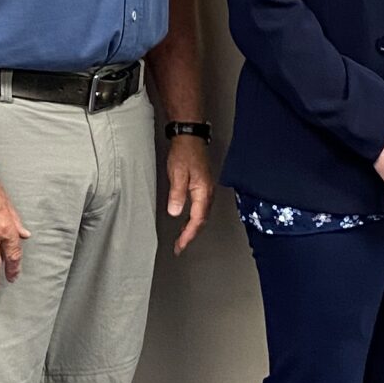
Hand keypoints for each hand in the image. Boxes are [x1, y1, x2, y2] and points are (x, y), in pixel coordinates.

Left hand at [164, 134, 213, 254]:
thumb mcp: (177, 173)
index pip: (197, 220)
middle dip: (191, 235)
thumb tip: (175, 212)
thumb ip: (177, 194)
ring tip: (182, 237)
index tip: (180, 245)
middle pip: (201, 220)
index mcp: (203, 191)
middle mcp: (207, 192)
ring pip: (202, 215)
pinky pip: (200, 207)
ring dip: (192, 228)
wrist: (190, 137)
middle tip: (180, 246)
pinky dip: (194, 218)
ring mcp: (206, 189)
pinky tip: (187, 220)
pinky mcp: (202, 186)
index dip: (188, 235)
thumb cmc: (184, 152)